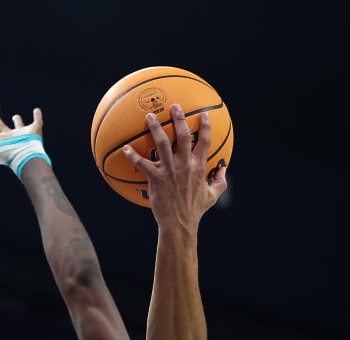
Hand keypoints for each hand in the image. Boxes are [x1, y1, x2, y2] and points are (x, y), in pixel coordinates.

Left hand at [0, 107, 43, 152]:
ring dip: (17, 121)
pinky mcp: (35, 130)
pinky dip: (38, 116)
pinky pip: (37, 121)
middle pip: (1, 128)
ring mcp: (23, 134)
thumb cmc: (5, 153)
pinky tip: (37, 110)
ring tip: (15, 116)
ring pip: (19, 126)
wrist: (24, 154)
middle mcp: (10, 138)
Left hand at [123, 104, 227, 231]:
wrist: (179, 224)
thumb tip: (224, 169)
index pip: (205, 141)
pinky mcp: (156, 178)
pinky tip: (125, 149)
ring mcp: (169, 170)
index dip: (205, 126)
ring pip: (162, 143)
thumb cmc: (195, 210)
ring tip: (150, 116)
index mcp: (199, 167)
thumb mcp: (212, 195)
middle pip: (182, 135)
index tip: (203, 114)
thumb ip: (220, 181)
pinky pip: (142, 163)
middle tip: (174, 106)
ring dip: (155, 128)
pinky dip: (132, 155)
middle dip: (179, 118)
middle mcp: (185, 165)